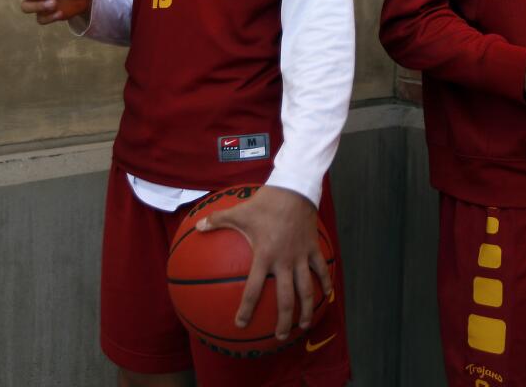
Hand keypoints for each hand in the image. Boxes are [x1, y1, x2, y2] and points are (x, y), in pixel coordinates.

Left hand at [197, 186, 331, 340]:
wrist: (294, 189)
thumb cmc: (264, 203)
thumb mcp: (238, 211)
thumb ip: (217, 220)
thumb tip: (197, 227)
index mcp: (264, 256)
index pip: (254, 289)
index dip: (247, 309)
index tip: (240, 324)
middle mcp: (284, 261)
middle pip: (286, 298)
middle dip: (283, 321)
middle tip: (279, 336)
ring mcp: (301, 256)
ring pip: (307, 290)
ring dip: (306, 309)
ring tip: (304, 325)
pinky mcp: (313, 249)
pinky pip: (321, 270)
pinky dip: (326, 283)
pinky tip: (328, 295)